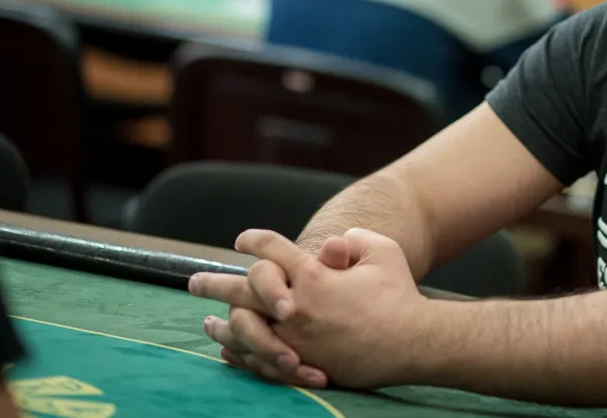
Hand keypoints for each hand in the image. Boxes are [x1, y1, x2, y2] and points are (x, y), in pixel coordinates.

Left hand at [192, 228, 429, 389]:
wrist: (412, 343)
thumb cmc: (399, 294)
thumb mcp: (383, 252)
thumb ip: (355, 240)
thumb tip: (332, 246)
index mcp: (313, 277)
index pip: (271, 251)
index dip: (254, 241)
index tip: (242, 240)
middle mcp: (297, 309)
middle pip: (242, 291)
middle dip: (213, 283)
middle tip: (194, 282)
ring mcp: (296, 341)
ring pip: (242, 330)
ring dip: (221, 323)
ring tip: (206, 320)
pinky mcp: (301, 366)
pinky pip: (257, 360)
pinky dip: (240, 352)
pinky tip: (230, 348)